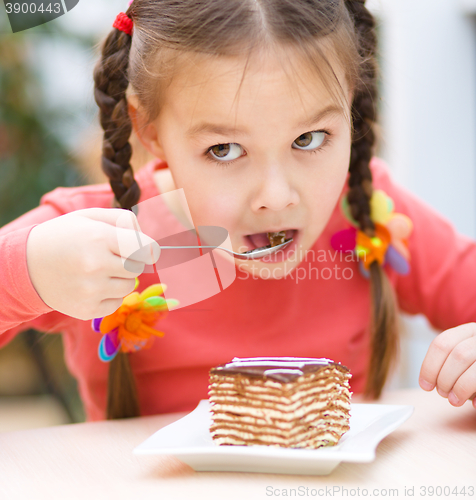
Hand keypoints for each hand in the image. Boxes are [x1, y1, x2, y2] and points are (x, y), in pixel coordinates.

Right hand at [26, 208, 159, 320]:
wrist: (27, 265)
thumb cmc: (65, 236)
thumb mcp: (91, 217)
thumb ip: (125, 221)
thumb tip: (149, 242)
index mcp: (99, 238)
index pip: (146, 249)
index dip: (146, 248)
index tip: (140, 248)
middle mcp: (96, 265)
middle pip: (138, 267)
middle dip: (130, 261)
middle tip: (111, 256)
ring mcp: (91, 290)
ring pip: (130, 286)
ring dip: (121, 278)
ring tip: (99, 270)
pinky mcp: (87, 310)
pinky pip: (117, 302)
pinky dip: (110, 295)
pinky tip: (92, 285)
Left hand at [419, 323, 475, 408]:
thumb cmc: (474, 370)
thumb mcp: (462, 361)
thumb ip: (447, 365)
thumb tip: (427, 382)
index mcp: (469, 330)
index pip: (442, 343)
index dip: (429, 367)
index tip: (425, 386)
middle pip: (458, 355)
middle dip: (445, 378)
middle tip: (442, 393)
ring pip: (473, 369)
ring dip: (460, 388)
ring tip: (454, 400)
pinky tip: (474, 404)